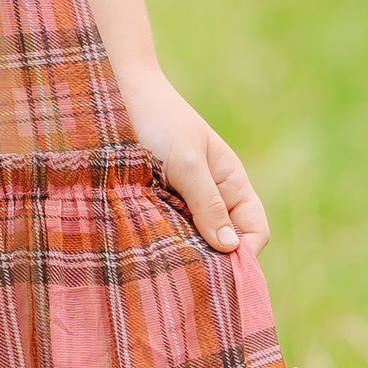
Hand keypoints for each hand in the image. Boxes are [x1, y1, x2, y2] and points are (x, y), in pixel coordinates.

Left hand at [116, 61, 267, 256]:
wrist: (114, 93)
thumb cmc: (158, 120)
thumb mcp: (186, 162)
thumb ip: (208, 204)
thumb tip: (231, 248)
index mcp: (231, 183)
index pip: (254, 231)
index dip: (244, 254)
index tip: (220, 272)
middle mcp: (211, 196)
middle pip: (224, 243)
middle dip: (211, 260)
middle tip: (186, 274)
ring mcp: (181, 201)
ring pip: (194, 242)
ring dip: (183, 252)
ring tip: (163, 262)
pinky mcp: (154, 203)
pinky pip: (166, 232)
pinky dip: (161, 241)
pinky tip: (146, 248)